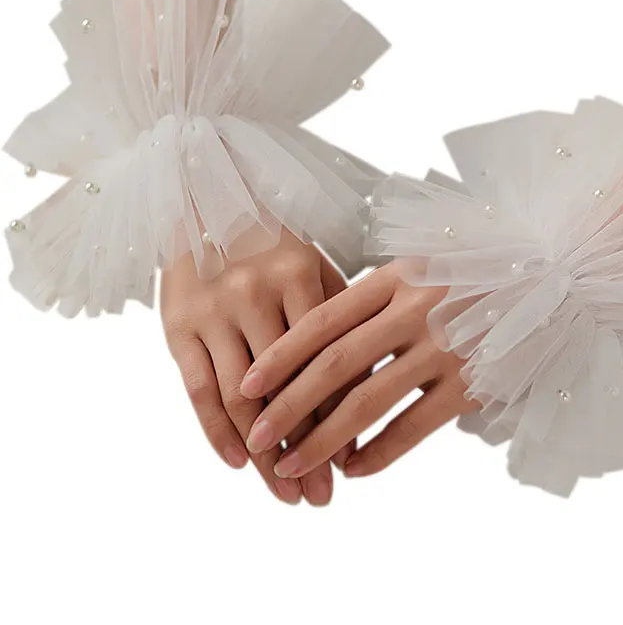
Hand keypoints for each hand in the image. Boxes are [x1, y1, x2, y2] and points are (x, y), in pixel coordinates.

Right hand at [161, 229, 348, 505]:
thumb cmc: (272, 244)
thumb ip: (338, 315)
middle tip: (319, 497)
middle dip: (306, 448)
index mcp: (299, 275)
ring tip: (284, 492)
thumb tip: (368, 381)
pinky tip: (237, 463)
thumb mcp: (313, 264)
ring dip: (264, 454)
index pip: (325, 361)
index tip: (351, 461)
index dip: (339, 415)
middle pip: (286, 389)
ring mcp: (213, 311)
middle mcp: (255, 294)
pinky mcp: (177, 325)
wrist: (203, 203)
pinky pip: (197, 390)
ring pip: (242, 398)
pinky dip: (215, 432)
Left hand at [239, 262, 479, 479]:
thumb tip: (318, 342)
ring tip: (290, 466)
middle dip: (287, 406)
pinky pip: (415, 426)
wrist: (549, 280)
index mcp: (395, 278)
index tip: (245, 385)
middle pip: (334, 366)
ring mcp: (444, 348)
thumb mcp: (421, 268)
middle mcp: (414, 311)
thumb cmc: (472, 275)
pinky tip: (354, 470)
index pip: (322, 321)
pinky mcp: (471, 383)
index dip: (280, 357)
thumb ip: (375, 299)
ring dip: (322, 439)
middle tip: (256, 438)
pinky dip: (379, 453)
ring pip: (367, 401)